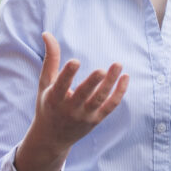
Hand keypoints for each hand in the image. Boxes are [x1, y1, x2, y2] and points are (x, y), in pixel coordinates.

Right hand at [33, 32, 129, 146]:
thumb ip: (50, 59)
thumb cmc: (48, 104)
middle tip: (103, 69)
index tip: (75, 61)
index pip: (61, 86)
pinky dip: (119, 93)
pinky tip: (125, 78)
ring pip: (100, 99)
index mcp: (54, 98)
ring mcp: (84, 116)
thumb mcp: (45, 83)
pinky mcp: (96, 120)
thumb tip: (47, 33)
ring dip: (110, 83)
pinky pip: (110, 106)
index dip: (67, 74)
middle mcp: (69, 109)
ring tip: (118, 65)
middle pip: (84, 95)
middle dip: (93, 82)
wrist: (52, 138)